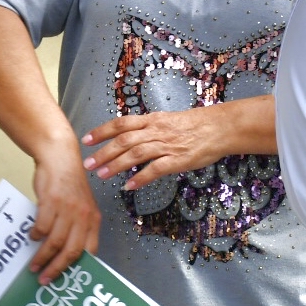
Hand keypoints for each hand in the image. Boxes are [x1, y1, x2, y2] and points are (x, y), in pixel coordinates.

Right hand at [29, 144, 100, 285]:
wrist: (59, 158)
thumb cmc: (68, 183)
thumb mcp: (80, 206)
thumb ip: (76, 226)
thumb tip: (63, 251)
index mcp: (93, 220)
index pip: (89, 251)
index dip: (78, 267)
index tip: (67, 279)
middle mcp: (83, 216)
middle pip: (71, 251)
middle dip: (57, 270)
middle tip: (45, 281)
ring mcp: (67, 209)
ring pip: (55, 242)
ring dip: (42, 258)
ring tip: (34, 266)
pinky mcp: (52, 202)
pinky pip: (42, 227)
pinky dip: (35, 236)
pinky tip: (31, 238)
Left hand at [81, 97, 274, 188]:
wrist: (219, 127)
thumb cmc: (193, 124)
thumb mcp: (166, 120)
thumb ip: (147, 128)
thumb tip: (127, 138)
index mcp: (152, 119)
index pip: (121, 123)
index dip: (102, 131)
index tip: (87, 140)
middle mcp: (156, 130)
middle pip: (124, 140)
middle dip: (103, 152)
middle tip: (88, 163)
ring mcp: (166, 145)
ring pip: (136, 154)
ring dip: (116, 165)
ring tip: (102, 175)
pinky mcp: (178, 159)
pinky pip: (156, 169)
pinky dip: (141, 178)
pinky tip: (129, 186)